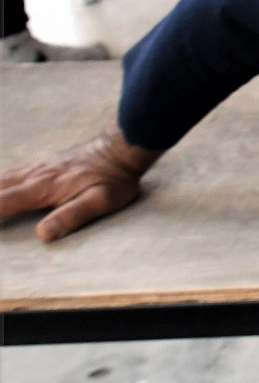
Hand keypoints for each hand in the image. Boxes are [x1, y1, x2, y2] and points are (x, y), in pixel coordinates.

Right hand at [0, 127, 160, 240]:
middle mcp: (33, 176)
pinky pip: (8, 173)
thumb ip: (72, 216)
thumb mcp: (101, 201)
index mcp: (42, 188)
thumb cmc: (114, 178)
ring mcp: (35, 168)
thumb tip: (42, 234)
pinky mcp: (40, 165)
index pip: (1, 203)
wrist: (122, 148)